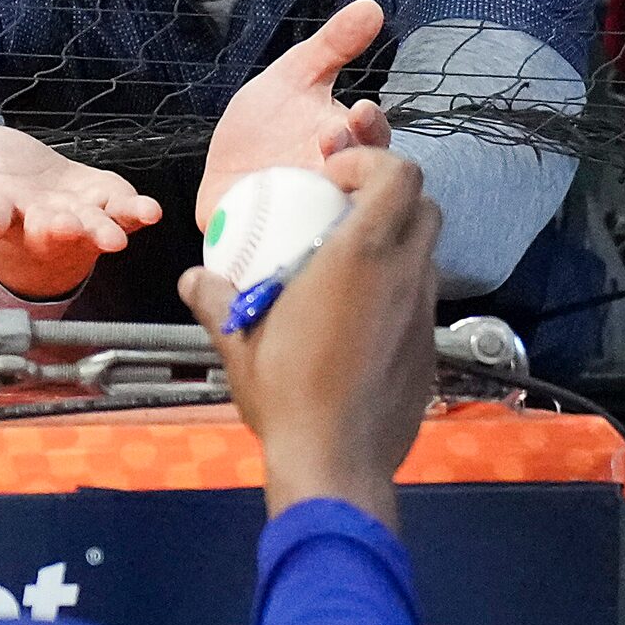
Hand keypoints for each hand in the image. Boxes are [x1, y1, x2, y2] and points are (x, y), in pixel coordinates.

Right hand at [0, 116, 162, 299]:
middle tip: (56, 226)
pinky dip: (135, 215)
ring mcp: (73, 222)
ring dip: (97, 233)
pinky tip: (150, 212)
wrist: (33, 187)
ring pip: (85, 233)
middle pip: (40, 231)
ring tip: (111, 237)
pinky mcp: (105, 210)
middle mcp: (33, 224)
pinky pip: (121, 216)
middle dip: (50, 230)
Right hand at [182, 147, 441, 529]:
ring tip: (346, 266)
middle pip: (424, 205)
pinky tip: (357, 318)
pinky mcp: (429, 345)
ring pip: (426, 252)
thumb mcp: (239, 343)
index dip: (371, 162)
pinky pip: (420, 297)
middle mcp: (404, 275)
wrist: (337, 463)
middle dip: (389, 195)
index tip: (332, 180)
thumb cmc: (287, 395)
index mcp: (361, 257)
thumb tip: (194, 279)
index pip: (400, 176)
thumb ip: (216, 302)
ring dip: (394, 242)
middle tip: (342, 214)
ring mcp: (423, 312)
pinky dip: (397, 288)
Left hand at [199, 0, 394, 227]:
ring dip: (327, 198)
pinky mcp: (276, 245)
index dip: (371, 128)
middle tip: (329, 138)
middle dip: (351, 159)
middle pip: (364, 183)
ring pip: (336, 219)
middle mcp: (339, 187)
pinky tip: (278, 221)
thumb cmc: (265, 125)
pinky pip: (289, 247)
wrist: (220, 170)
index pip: (375, 141)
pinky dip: (287, 235)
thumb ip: (332, 45)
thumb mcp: (293, 76)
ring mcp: (312, 219)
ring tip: (311, 176)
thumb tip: (372, 6)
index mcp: (348, 148)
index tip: (360, 109)